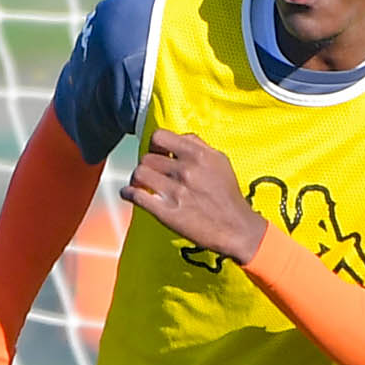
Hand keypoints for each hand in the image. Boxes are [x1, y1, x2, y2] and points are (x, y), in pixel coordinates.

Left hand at [122, 130, 267, 264]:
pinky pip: (136, 196)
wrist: (237, 228)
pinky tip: (130, 194)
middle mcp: (186, 170)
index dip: (154, 145)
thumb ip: (198, 146)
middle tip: (151, 175)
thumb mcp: (220, 161)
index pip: (160, 136)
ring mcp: (175, 192)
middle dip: (147, 166)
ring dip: (136, 179)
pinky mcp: (167, 212)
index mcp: (198, 155)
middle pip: (147, 158)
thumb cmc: (228, 195)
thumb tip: (177, 139)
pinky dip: (128, 193)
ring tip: (141, 185)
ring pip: (139, 174)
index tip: (157, 153)